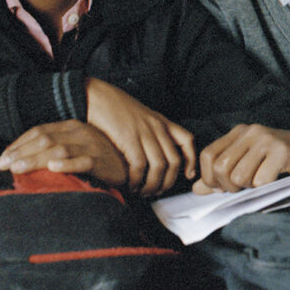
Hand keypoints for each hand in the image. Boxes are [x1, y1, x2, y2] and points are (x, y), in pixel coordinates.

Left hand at [0, 120, 129, 189]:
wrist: (127, 167)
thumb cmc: (97, 160)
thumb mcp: (74, 149)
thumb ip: (52, 149)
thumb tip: (18, 160)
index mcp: (71, 127)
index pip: (39, 131)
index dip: (18, 144)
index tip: (1, 159)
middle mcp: (80, 133)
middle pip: (45, 140)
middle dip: (21, 153)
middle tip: (3, 166)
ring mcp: (92, 146)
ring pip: (59, 150)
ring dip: (36, 159)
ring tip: (18, 168)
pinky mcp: (102, 161)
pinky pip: (83, 161)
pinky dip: (67, 164)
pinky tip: (53, 168)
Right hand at [85, 78, 196, 194]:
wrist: (98, 97)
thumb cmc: (116, 110)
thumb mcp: (142, 117)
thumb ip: (152, 131)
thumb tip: (156, 153)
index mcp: (162, 122)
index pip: (187, 140)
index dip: (191, 160)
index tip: (188, 175)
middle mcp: (157, 128)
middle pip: (174, 161)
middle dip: (168, 182)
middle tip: (157, 192)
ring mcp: (144, 133)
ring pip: (159, 166)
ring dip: (152, 185)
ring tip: (143, 192)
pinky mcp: (129, 139)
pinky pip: (140, 165)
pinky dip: (137, 180)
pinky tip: (131, 185)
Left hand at [196, 124, 289, 192]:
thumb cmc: (282, 159)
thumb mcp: (249, 162)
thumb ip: (222, 174)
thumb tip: (197, 189)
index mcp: (240, 132)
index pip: (208, 155)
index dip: (209, 178)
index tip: (222, 188)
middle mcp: (251, 131)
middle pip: (221, 168)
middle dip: (229, 187)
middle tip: (245, 187)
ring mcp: (267, 139)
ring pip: (240, 177)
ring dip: (249, 188)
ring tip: (261, 182)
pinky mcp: (282, 151)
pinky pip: (261, 180)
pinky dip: (265, 188)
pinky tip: (274, 180)